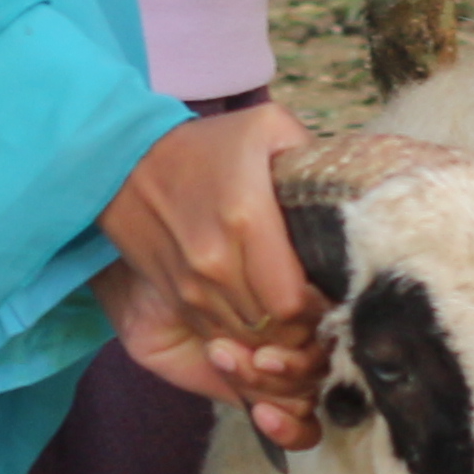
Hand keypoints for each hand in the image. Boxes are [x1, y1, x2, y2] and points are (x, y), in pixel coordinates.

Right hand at [99, 102, 329, 446]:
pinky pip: (222, 343)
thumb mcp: (266, 127)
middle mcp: (215, 263)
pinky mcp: (178, 301)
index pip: (294, 302)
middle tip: (325, 317)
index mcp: (245, 219)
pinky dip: (247, 345)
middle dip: (305, 334)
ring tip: (299, 326)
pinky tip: (265, 327)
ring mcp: (191, 288)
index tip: (333, 294)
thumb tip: (350, 187)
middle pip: (275, 332)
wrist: (123, 160)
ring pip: (248, 346)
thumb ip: (313, 154)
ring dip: (277, 345)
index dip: (321, 309)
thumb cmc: (205, 144)